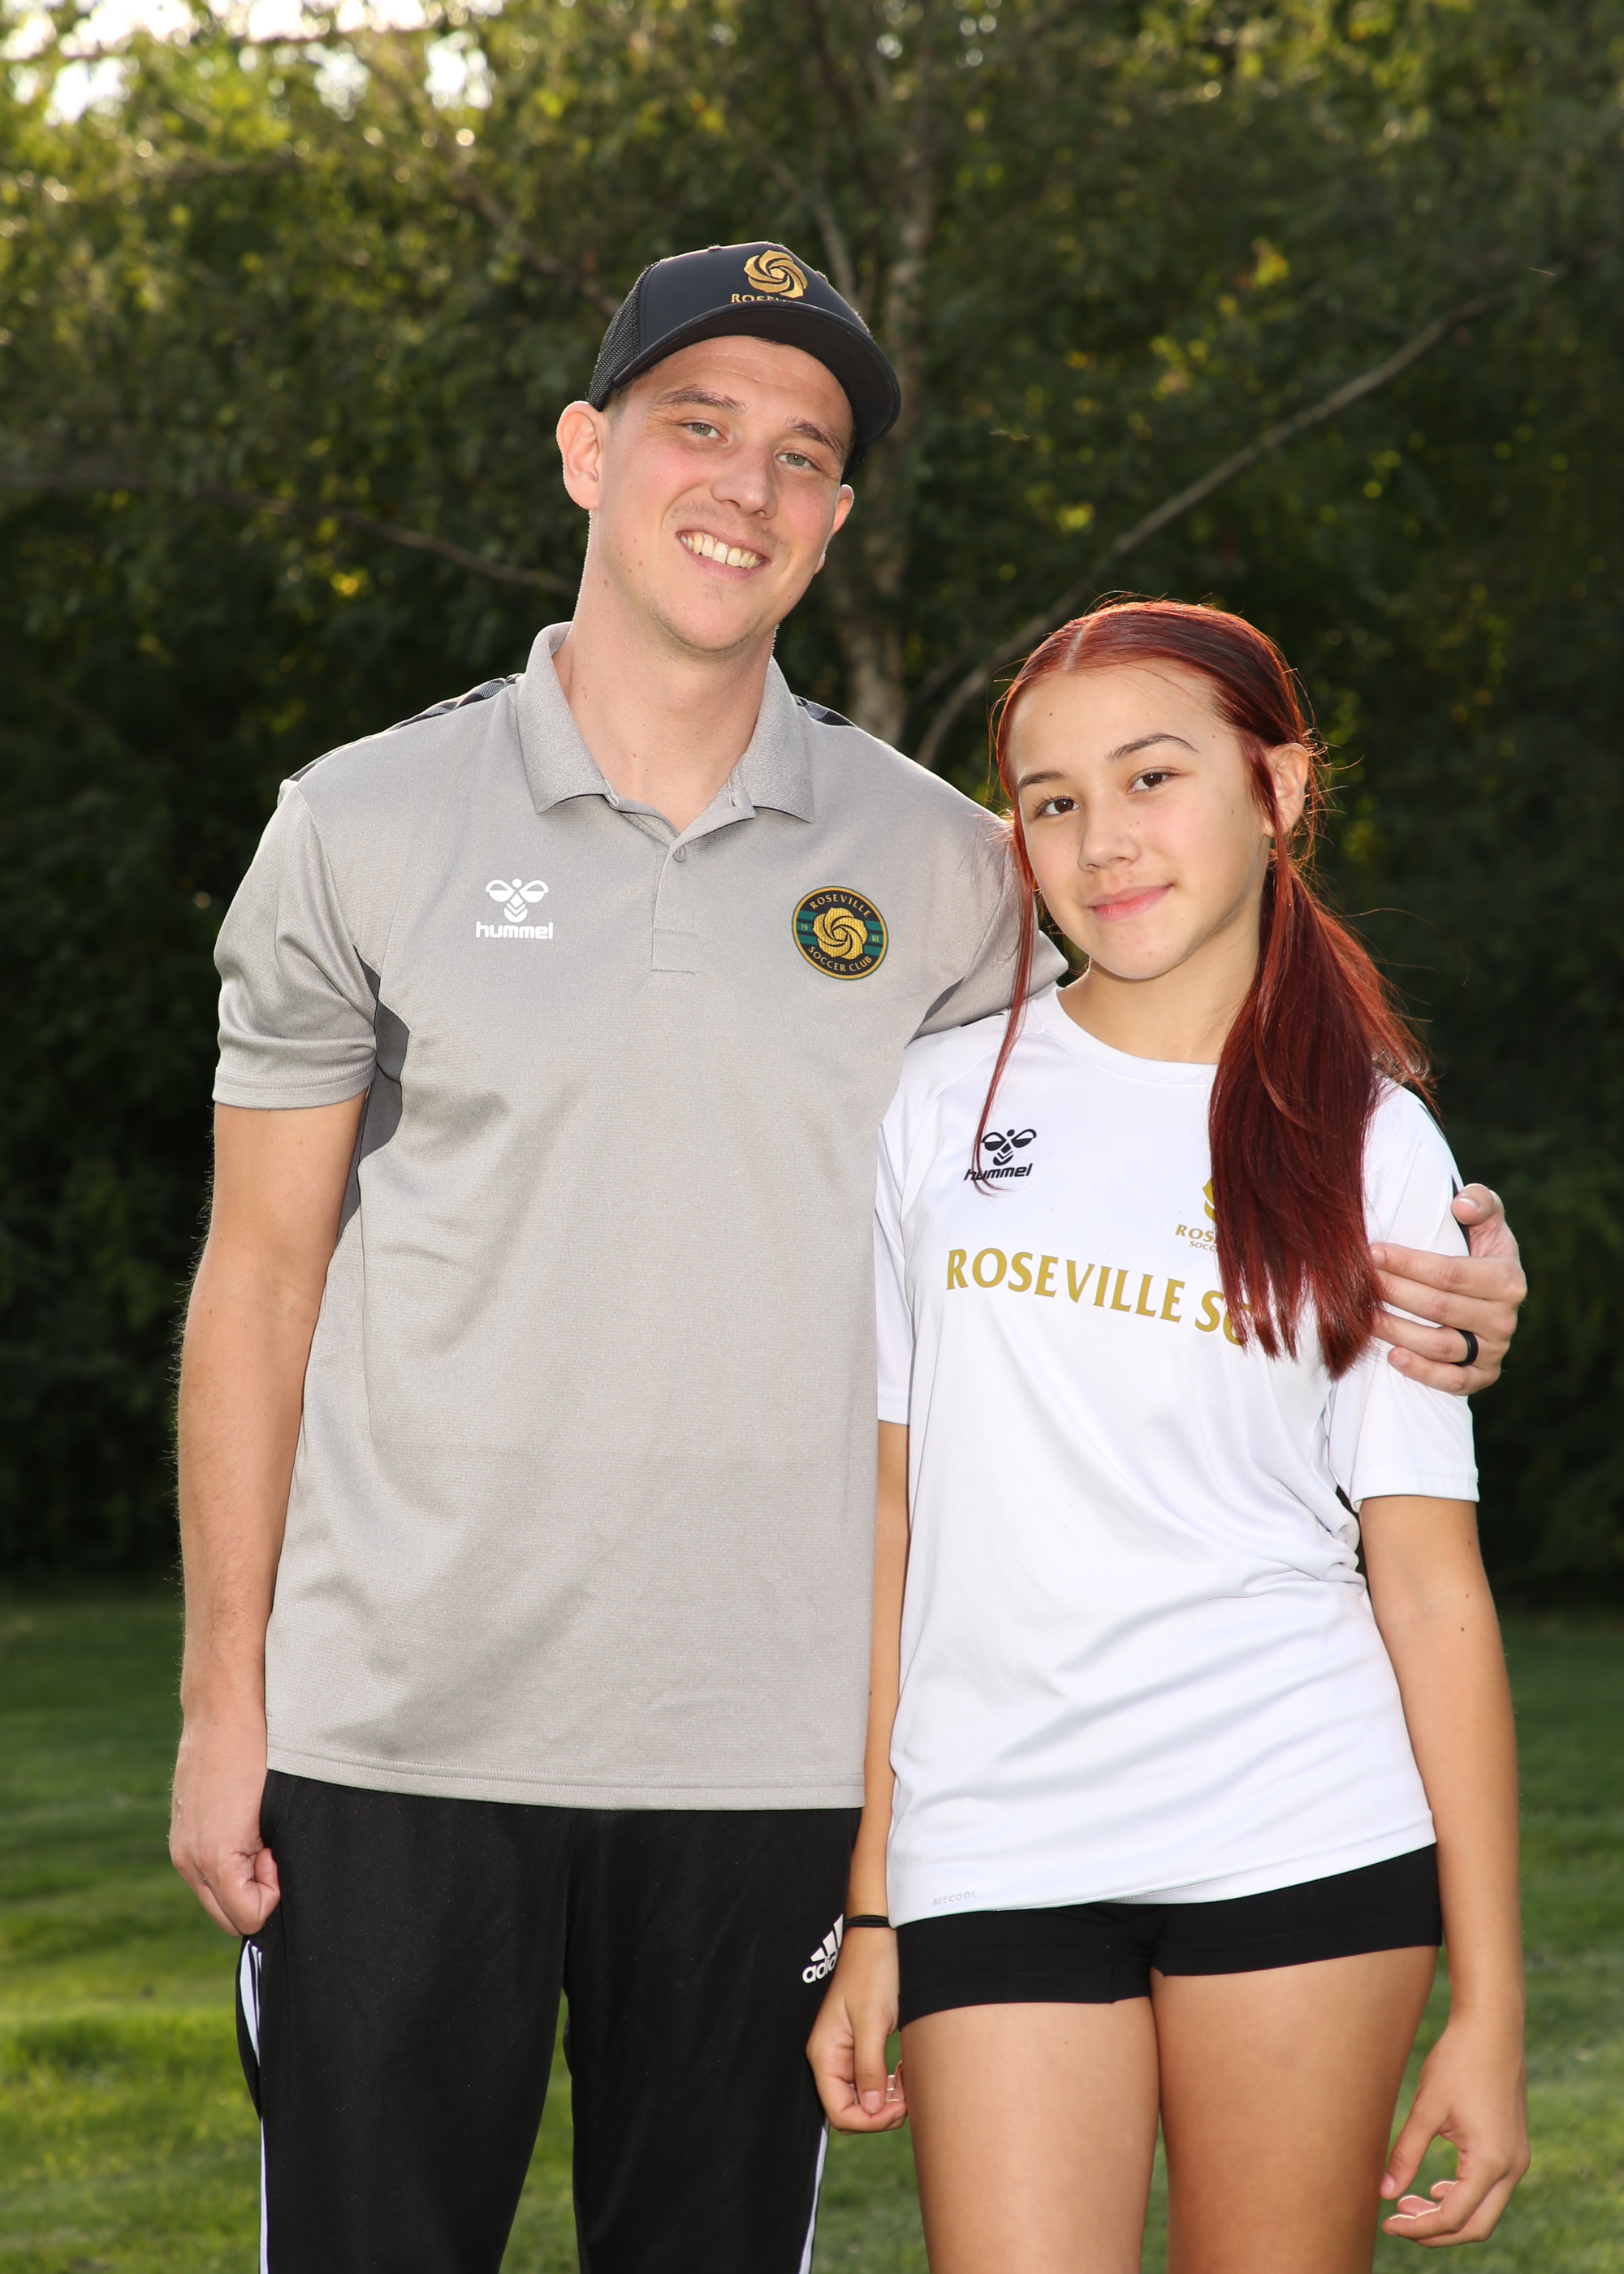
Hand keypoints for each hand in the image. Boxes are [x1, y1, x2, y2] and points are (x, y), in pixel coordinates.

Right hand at [170, 1709, 280, 1936]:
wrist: (222, 1713)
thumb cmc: (257, 1756)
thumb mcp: (276, 1813)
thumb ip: (272, 1862)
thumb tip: (273, 1889)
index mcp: (214, 1859)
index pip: (249, 1918)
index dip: (273, 1892)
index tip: (276, 1854)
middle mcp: (189, 1861)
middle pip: (229, 1918)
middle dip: (255, 1893)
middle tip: (268, 1849)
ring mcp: (180, 1849)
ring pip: (216, 1898)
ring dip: (241, 1879)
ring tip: (254, 1834)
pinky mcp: (179, 1836)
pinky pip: (206, 1875)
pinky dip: (227, 1864)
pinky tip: (239, 1827)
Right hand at [806, 1927, 906, 2132]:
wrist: (879, 1938)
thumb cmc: (873, 1972)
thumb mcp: (873, 2021)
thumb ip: (869, 2067)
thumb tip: (870, 2109)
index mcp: (824, 2053)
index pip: (838, 2111)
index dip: (868, 2120)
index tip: (897, 2108)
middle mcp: (830, 2057)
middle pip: (849, 2109)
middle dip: (879, 2112)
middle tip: (906, 2096)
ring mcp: (844, 2052)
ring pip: (862, 2098)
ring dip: (886, 2099)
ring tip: (907, 2081)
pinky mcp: (858, 2046)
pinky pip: (869, 2080)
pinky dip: (888, 2084)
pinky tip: (902, 2072)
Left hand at [1373, 1185, 1526, 1393]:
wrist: (1490, 1293)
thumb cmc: (1479, 1249)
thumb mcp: (1487, 1220)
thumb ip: (1480, 1202)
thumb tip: (1461, 1205)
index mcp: (1507, 1278)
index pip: (1450, 1274)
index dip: (1408, 1264)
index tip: (1372, 1253)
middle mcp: (1505, 1318)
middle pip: (1439, 1308)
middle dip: (1393, 1292)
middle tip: (1358, 1281)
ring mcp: (1495, 1350)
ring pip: (1441, 1345)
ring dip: (1397, 1331)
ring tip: (1363, 1316)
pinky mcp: (1483, 1375)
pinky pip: (1453, 1381)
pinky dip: (1422, 1372)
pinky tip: (1392, 1356)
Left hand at [1379, 2012, 1528, 2244]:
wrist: (1492, 2026)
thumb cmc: (1458, 2061)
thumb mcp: (1427, 2108)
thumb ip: (1406, 2153)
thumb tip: (1384, 2193)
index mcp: (1490, 2162)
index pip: (1453, 2218)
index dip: (1418, 2228)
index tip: (1386, 2223)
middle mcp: (1511, 2168)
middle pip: (1475, 2226)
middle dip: (1436, 2232)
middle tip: (1397, 2221)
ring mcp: (1516, 2159)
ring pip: (1485, 2211)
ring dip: (1449, 2214)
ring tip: (1409, 2203)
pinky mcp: (1513, 2147)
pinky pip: (1491, 2189)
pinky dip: (1463, 2196)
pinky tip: (1436, 2187)